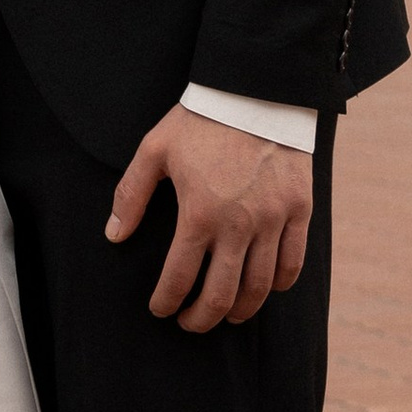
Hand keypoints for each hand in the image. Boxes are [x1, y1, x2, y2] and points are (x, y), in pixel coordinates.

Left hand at [107, 105, 312, 329]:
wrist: (254, 88)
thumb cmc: (200, 119)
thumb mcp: (156, 148)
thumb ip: (131, 193)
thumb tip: (113, 235)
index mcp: (199, 212)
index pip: (179, 277)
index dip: (167, 302)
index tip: (160, 310)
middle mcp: (238, 225)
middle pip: (221, 296)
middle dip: (201, 319)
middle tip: (190, 323)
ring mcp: (272, 220)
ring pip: (259, 288)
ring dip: (240, 310)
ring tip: (226, 314)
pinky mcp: (298, 211)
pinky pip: (292, 264)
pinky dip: (278, 285)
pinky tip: (263, 289)